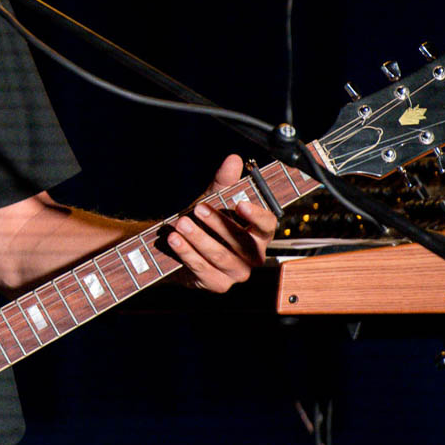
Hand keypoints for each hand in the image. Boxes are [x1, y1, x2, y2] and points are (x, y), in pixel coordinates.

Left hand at [167, 154, 276, 291]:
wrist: (180, 245)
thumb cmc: (204, 222)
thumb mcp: (213, 199)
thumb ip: (224, 181)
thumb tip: (234, 159)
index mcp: (259, 234)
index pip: (268, 225)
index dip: (257, 216)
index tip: (240, 204)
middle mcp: (253, 256)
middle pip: (242, 242)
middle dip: (219, 224)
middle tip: (198, 209)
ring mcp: (237, 272)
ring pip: (221, 257)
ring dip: (199, 239)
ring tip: (181, 223)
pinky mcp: (217, 284)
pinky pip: (204, 270)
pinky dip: (188, 254)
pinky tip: (175, 240)